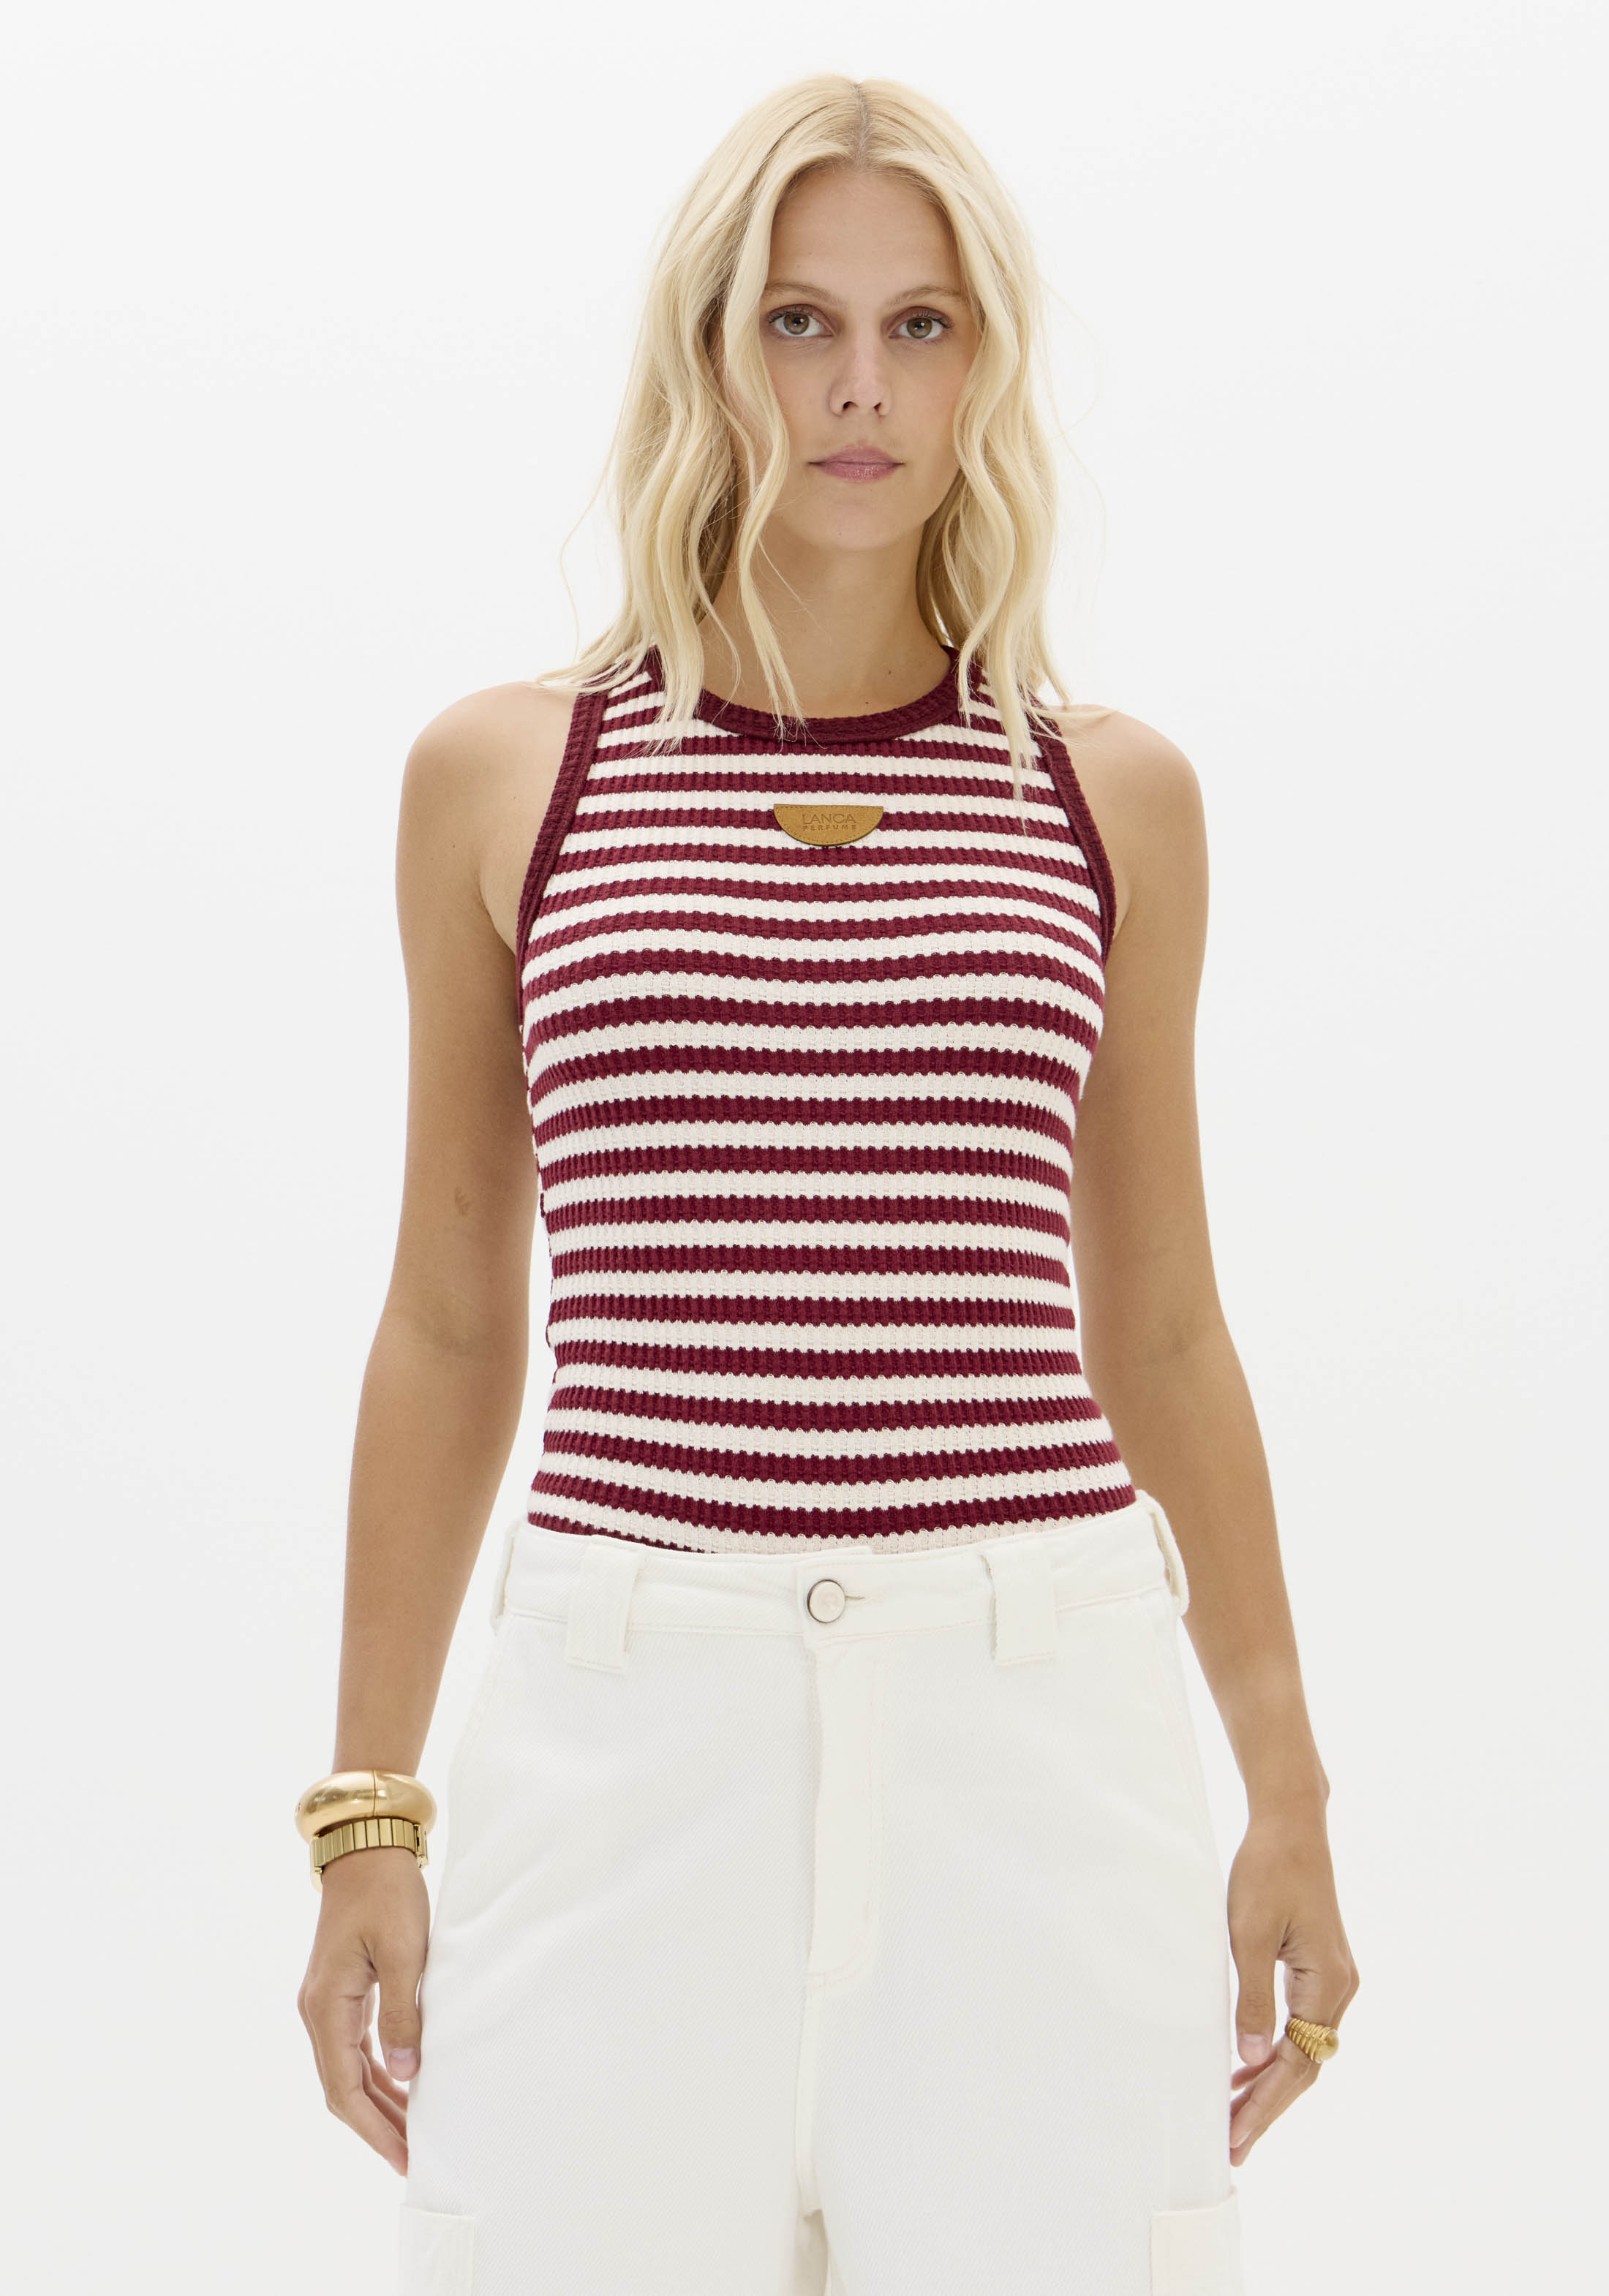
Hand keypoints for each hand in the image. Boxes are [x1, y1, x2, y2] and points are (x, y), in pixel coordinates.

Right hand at [297, 1846, 430, 2175]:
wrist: (367, 1846)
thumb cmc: (387, 1892)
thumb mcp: (404, 1951)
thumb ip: (403, 2014)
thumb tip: (405, 2074)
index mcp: (325, 2006)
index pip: (343, 2089)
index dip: (373, 2129)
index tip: (403, 2157)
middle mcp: (318, 2010)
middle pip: (343, 2087)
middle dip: (376, 2125)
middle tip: (414, 2157)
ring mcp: (327, 2001)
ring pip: (349, 2069)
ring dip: (379, 2101)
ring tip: (413, 2132)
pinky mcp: (343, 1989)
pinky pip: (356, 2046)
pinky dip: (378, 2071)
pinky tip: (404, 2085)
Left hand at [1226, 1797, 1358, 2163]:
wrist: (1291, 1823)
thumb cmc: (1268, 1870)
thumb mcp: (1249, 1933)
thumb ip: (1252, 1998)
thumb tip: (1250, 2060)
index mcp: (1327, 1983)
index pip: (1297, 2063)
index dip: (1266, 2104)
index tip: (1236, 2135)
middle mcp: (1339, 1988)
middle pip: (1305, 2066)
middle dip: (1267, 2106)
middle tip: (1232, 2145)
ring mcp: (1332, 1980)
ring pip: (1302, 2050)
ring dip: (1268, 2083)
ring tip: (1232, 2118)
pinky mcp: (1319, 1969)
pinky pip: (1298, 2025)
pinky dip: (1272, 2051)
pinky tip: (1245, 2070)